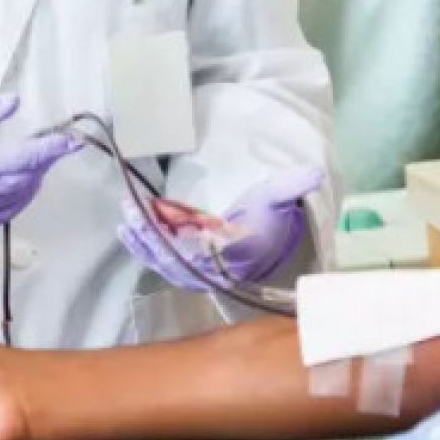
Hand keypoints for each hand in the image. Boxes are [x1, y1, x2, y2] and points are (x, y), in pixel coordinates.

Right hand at [0, 96, 81, 236]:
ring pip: (13, 203)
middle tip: (54, 147)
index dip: (48, 151)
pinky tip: (17, 184)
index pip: (17, 158)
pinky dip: (14, 200)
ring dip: (30, 183)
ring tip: (36, 163)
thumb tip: (14, 102)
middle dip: (41, 164)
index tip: (70, 141)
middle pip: (20, 182)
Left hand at [118, 165, 322, 289]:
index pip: (212, 252)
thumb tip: (313, 174)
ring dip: (144, 238)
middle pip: (181, 258)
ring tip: (128, 214)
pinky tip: (126, 224)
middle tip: (136, 215)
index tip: (171, 227)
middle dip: (156, 238)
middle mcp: (213, 265)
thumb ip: (291, 187)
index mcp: (237, 254)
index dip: (190, 243)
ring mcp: (194, 265)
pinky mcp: (179, 259)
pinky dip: (141, 241)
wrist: (260, 233)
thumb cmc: (265, 215)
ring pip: (165, 258)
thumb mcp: (277, 198)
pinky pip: (157, 255)